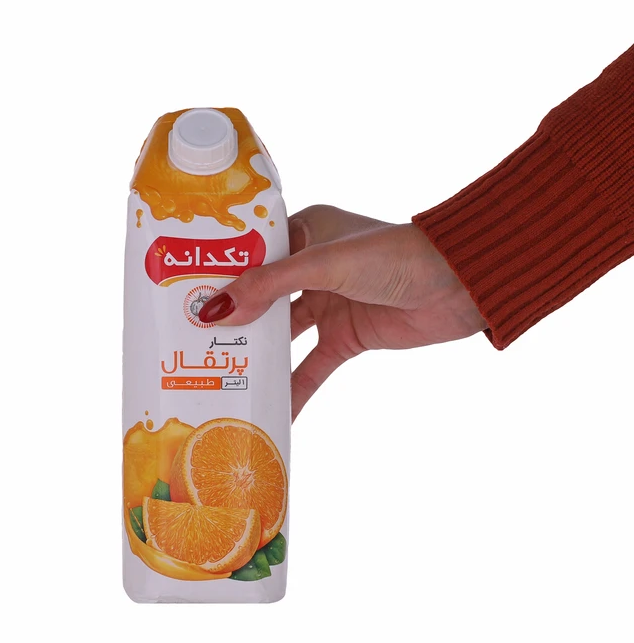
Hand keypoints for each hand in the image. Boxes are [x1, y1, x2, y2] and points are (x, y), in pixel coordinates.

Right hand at [198, 205, 487, 419]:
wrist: (461, 286)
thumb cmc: (396, 256)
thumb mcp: (326, 264)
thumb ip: (271, 286)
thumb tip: (215, 309)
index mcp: (306, 232)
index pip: (251, 253)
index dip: (219, 274)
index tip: (182, 296)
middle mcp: (312, 267)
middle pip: (261, 297)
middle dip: (231, 320)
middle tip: (189, 343)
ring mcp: (329, 304)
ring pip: (283, 335)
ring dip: (257, 355)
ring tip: (217, 377)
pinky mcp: (347, 337)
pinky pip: (312, 366)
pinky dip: (295, 388)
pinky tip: (272, 411)